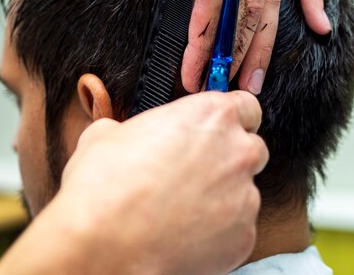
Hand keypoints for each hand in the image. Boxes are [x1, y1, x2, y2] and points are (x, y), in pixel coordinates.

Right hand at [0, 92, 267, 274]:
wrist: (104, 246)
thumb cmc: (105, 190)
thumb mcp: (106, 136)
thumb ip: (132, 129)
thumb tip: (122, 135)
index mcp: (212, 116)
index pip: (246, 106)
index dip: (232, 119)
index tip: (219, 131)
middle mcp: (238, 151)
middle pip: (250, 148)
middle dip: (229, 159)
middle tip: (194, 174)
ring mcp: (245, 195)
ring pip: (245, 191)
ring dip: (223, 198)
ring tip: (183, 210)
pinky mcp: (244, 235)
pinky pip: (238, 229)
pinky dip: (219, 232)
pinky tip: (186, 234)